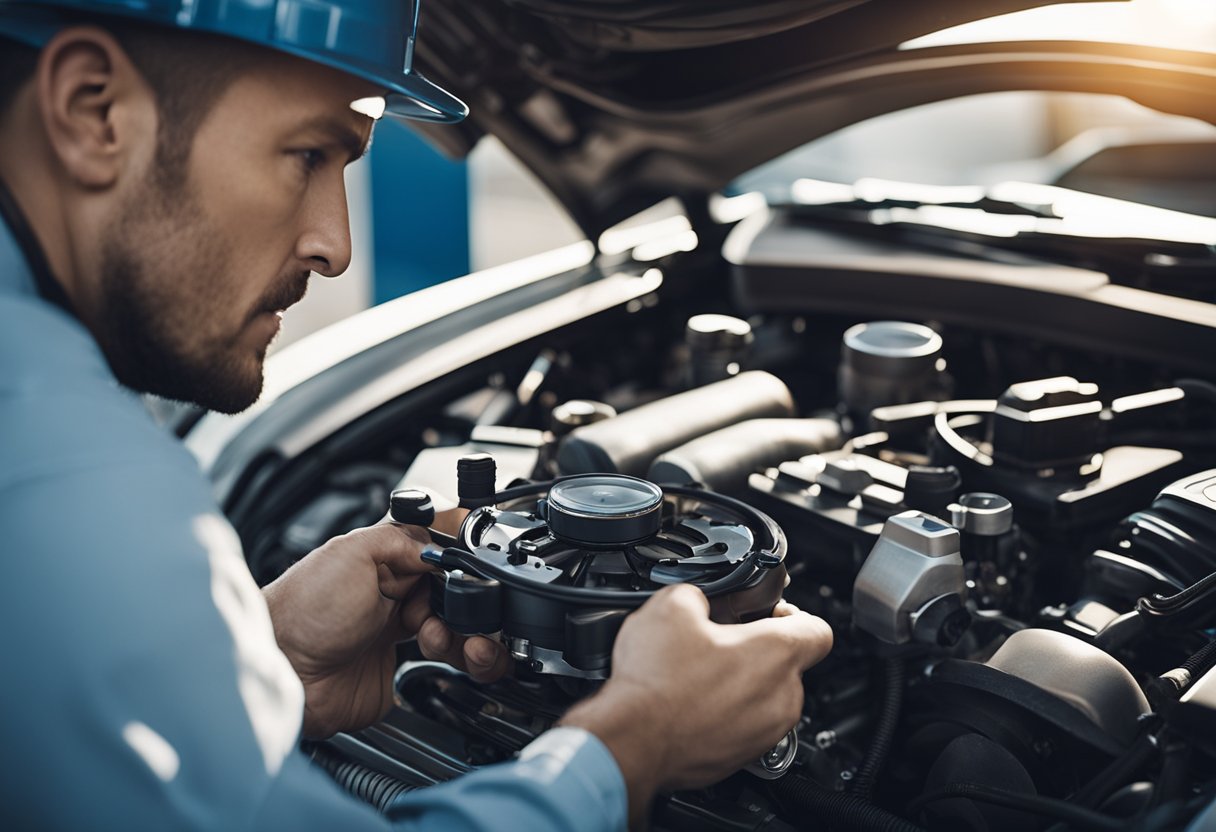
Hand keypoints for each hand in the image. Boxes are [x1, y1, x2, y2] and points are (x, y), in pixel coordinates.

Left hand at [263, 522, 509, 738]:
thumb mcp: (353, 552)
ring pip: (460, 628)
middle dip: (468, 599)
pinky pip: (451, 663)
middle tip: (456, 606)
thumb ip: (400, 539)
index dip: (460, 560)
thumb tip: (438, 545)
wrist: (287, 672)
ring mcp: (400, 633)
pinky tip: (444, 650)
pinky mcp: (402, 669)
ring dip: (469, 630)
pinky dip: (465, 658)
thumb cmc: (303, 611)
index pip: (441, 553)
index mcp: (384, 561)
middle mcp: (395, 595)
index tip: (474, 567)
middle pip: (456, 591)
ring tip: (441, 634)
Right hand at [560, 584, 831, 823]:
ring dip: (742, 685)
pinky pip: (746, 727)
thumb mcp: (670, 605)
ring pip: (767, 698)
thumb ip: (699, 593)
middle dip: (756, 650)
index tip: (768, 614)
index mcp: (776, 654)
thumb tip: (697, 599)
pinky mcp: (744, 757)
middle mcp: (782, 697)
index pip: (819, 629)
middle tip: (718, 642)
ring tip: (699, 675)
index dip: (793, 615)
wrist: (631, 742)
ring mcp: (765, 732)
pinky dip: (726, 715)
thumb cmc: (656, 684)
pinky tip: (691, 704)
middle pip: (788, 664)